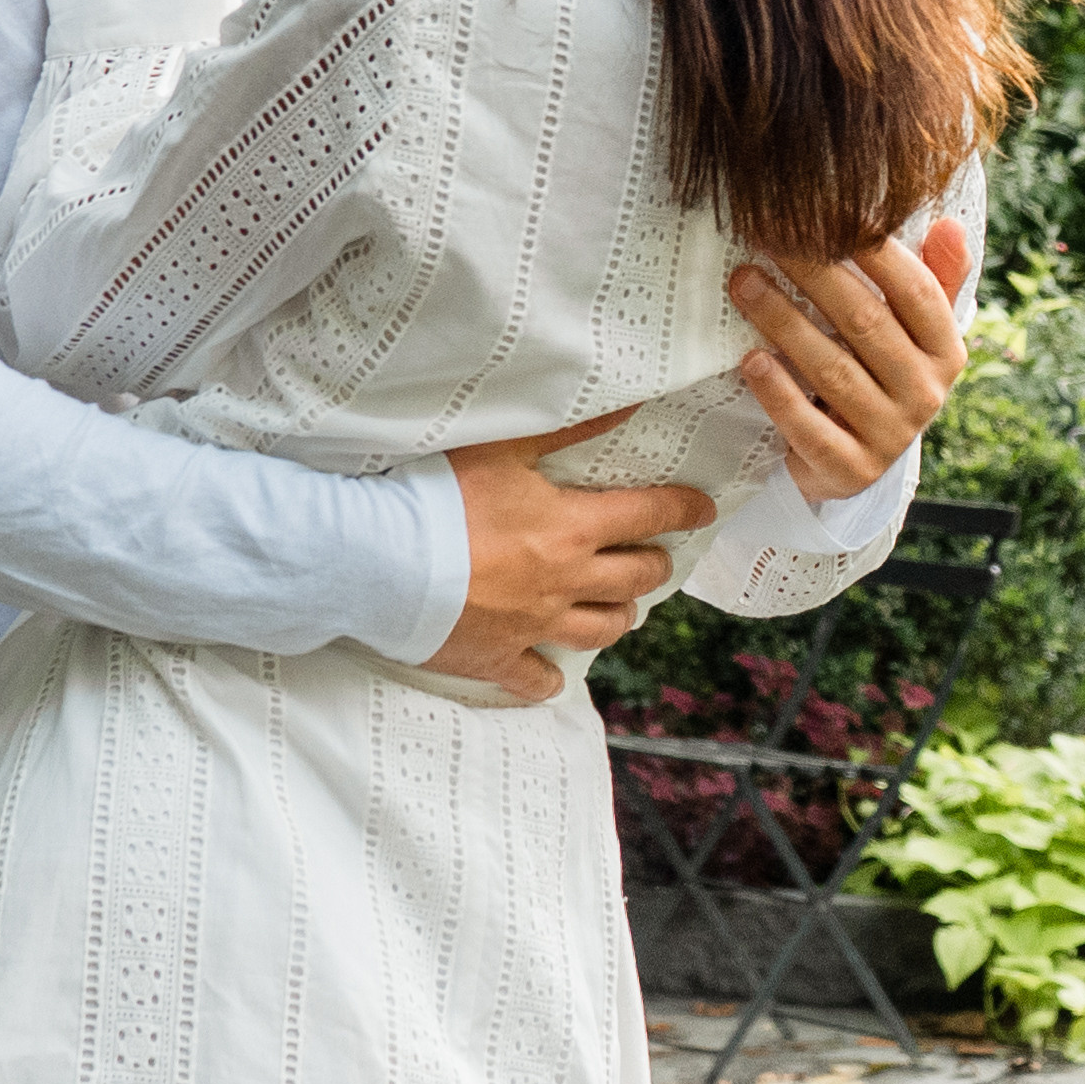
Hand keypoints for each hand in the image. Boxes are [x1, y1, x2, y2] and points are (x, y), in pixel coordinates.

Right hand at [435, 416, 715, 702]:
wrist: (380, 560)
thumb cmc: (438, 495)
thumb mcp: (504, 447)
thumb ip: (567, 428)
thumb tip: (629, 404)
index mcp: (571, 528)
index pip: (647, 516)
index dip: (682, 510)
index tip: (704, 509)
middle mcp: (564, 581)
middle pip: (634, 579)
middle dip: (653, 565)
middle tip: (654, 556)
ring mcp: (534, 625)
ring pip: (600, 631)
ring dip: (618, 616)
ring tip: (620, 607)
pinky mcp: (497, 657)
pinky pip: (536, 679)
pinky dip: (549, 677)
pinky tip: (552, 674)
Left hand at [731, 218, 970, 505]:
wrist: (851, 462)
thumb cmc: (876, 375)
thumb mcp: (909, 332)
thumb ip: (930, 278)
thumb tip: (950, 225)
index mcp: (946, 353)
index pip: (916, 292)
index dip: (874, 251)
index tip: (827, 212)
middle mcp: (926, 395)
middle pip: (866, 323)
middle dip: (813, 273)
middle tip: (767, 236)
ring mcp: (889, 437)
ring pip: (832, 370)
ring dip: (783, 321)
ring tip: (743, 283)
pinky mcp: (849, 471)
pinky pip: (809, 428)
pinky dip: (778, 393)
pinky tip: (750, 359)